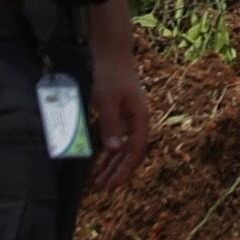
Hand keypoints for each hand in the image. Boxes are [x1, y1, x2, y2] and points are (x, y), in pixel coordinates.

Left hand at [87, 41, 153, 191]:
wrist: (110, 50)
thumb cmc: (109, 73)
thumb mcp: (107, 99)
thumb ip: (110, 124)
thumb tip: (114, 150)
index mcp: (140, 117)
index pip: (136, 150)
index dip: (125, 169)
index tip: (113, 184)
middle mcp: (137, 119)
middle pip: (131, 152)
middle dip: (118, 171)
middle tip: (104, 189)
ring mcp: (128, 116)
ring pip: (123, 146)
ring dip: (112, 163)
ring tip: (100, 180)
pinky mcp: (118, 112)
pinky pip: (115, 137)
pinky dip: (108, 150)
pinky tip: (100, 160)